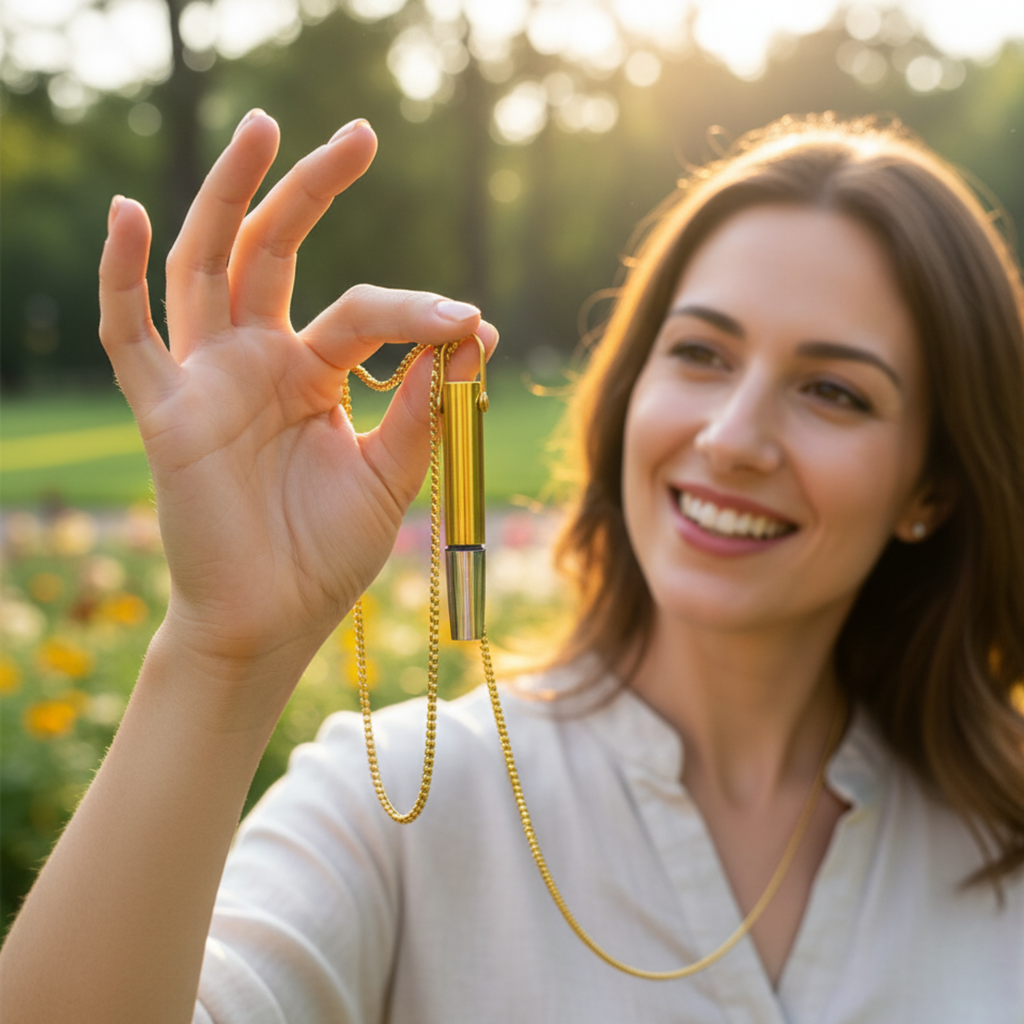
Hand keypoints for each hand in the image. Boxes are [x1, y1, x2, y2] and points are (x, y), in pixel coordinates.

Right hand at [99, 111, 496, 695]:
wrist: (275, 621)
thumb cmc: (327, 552)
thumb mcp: (391, 473)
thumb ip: (424, 404)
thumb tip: (475, 330)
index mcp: (312, 373)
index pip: (364, 311)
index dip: (418, 313)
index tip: (473, 323)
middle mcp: (258, 361)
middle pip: (275, 250)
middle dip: (312, 188)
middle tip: (361, 134)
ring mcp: (208, 379)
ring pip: (207, 265)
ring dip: (231, 196)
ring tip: (264, 128)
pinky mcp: (167, 413)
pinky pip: (131, 336)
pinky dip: (120, 275)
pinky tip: (127, 211)